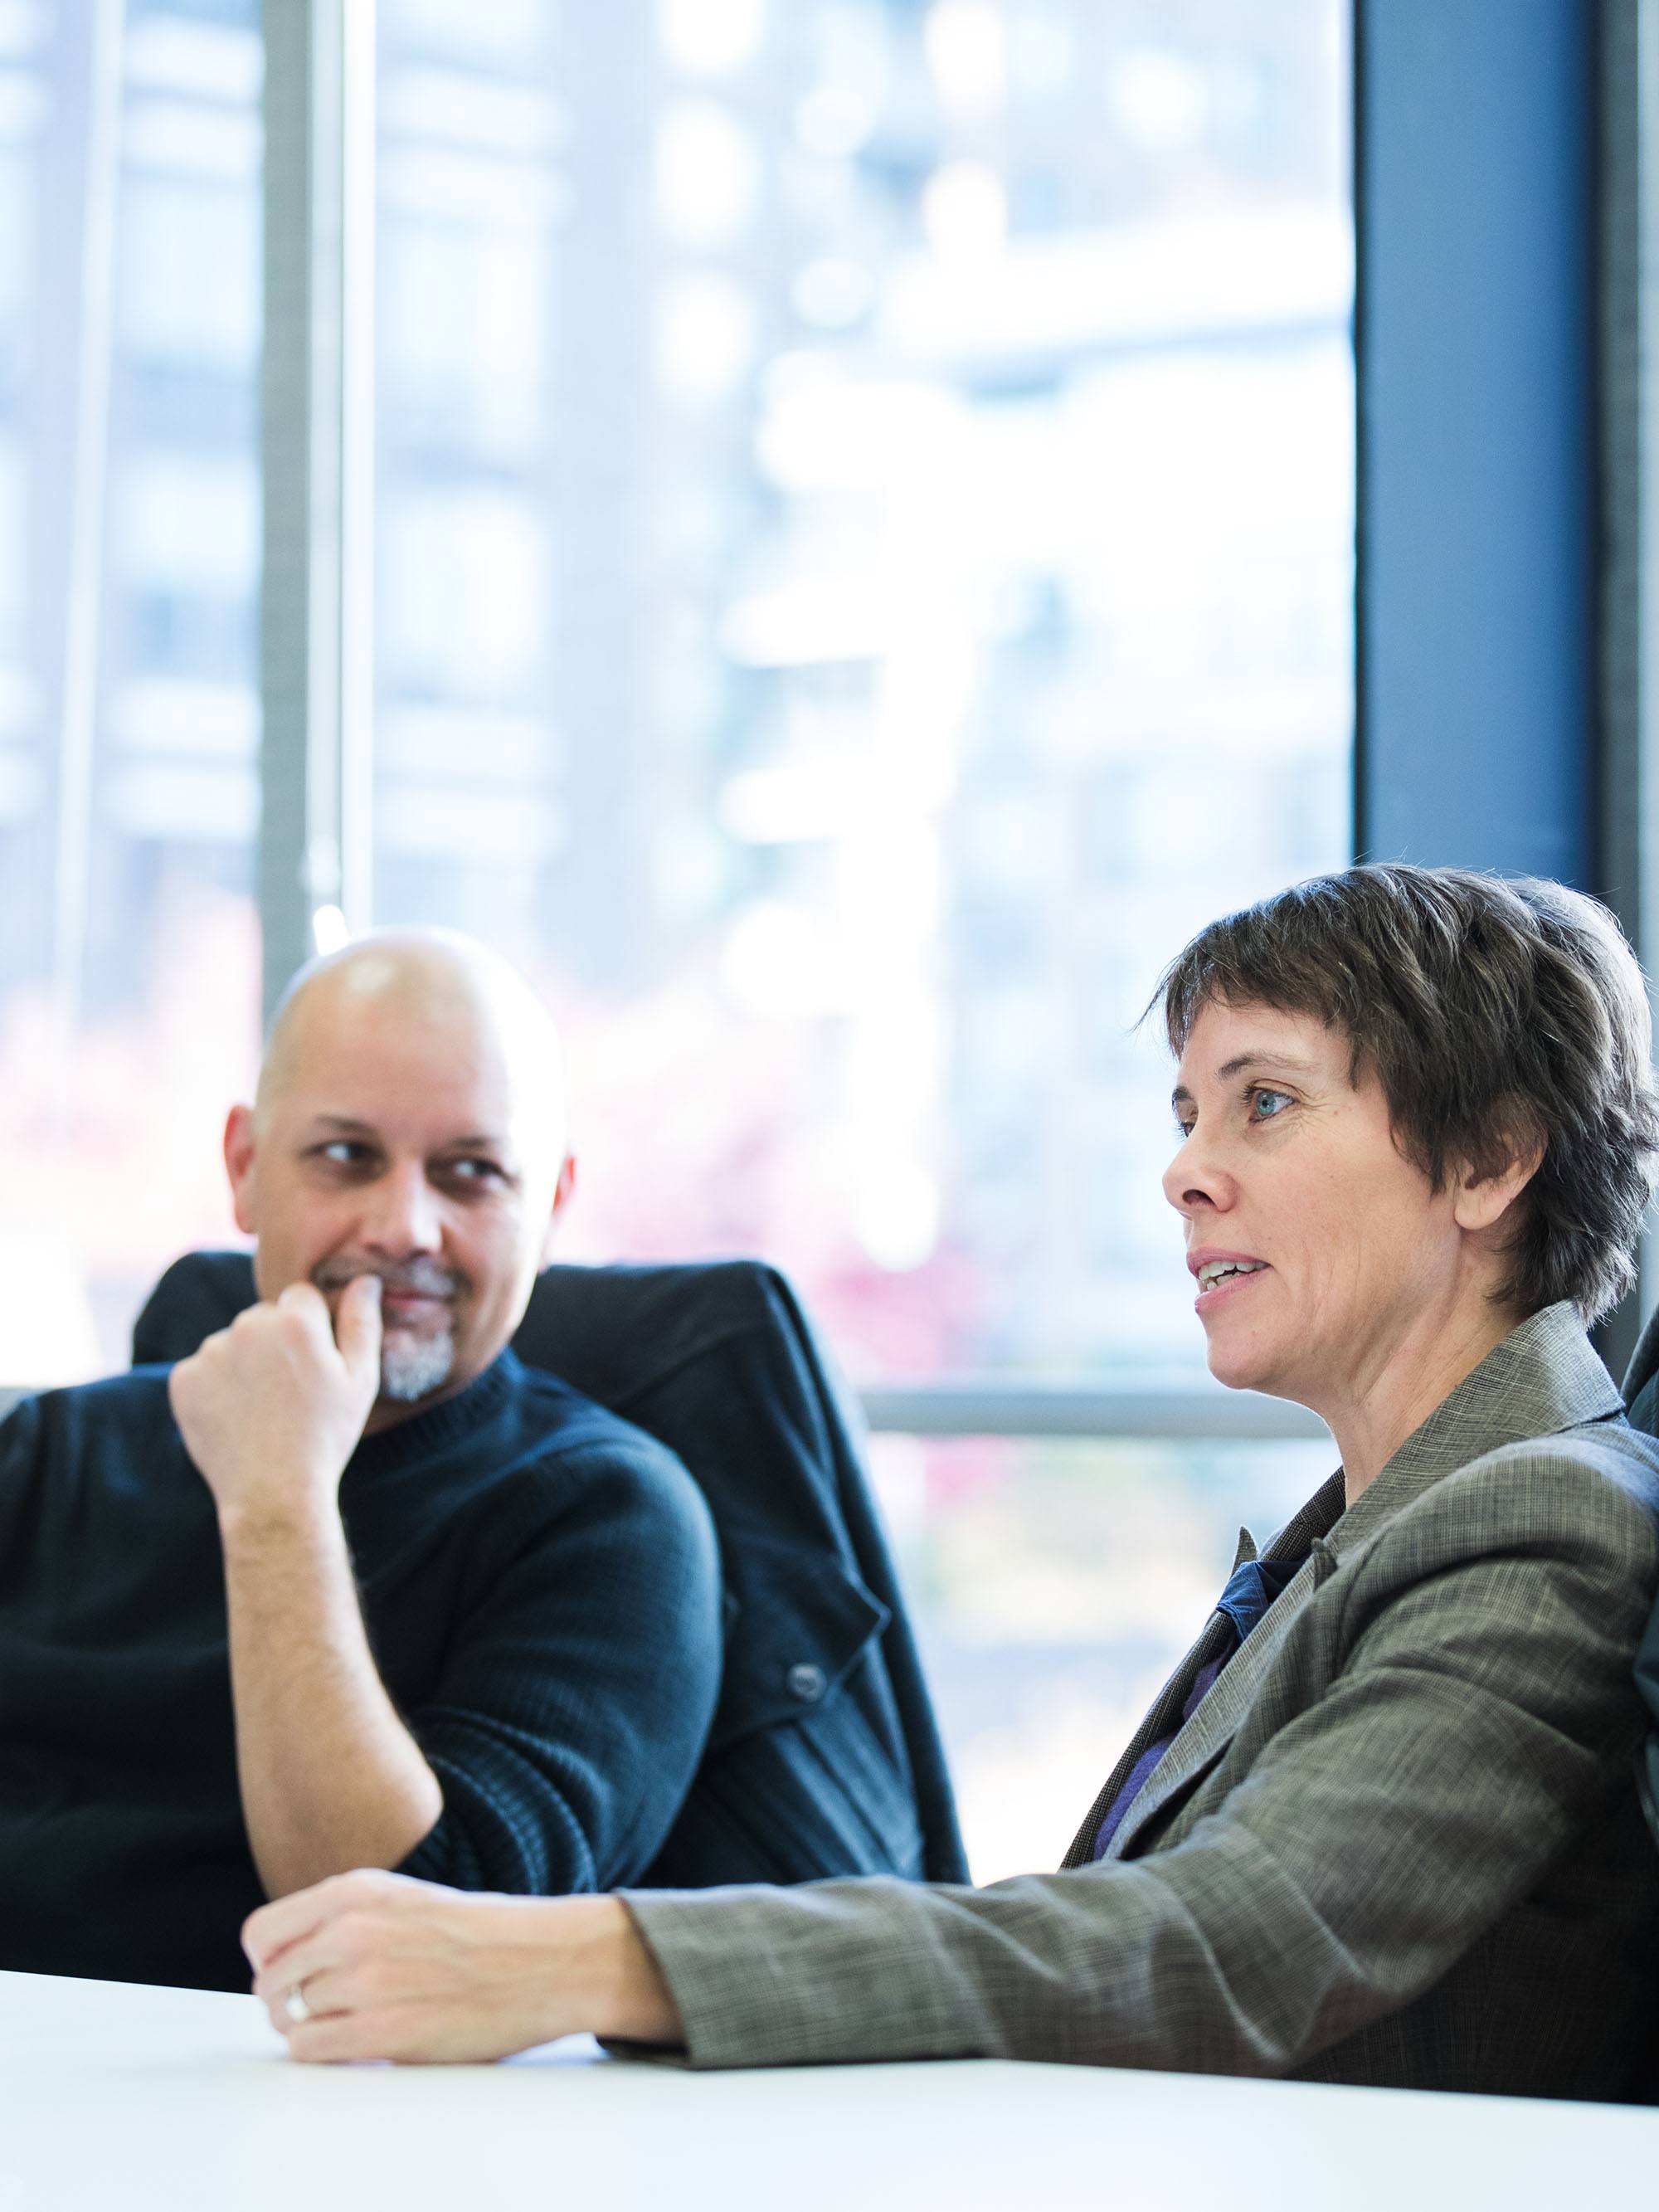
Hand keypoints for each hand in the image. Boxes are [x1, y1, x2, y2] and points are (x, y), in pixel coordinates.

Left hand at [169, 1277, 382, 1525]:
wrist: (273, 1495)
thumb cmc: (326, 1437)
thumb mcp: (360, 1380)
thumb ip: (362, 1322)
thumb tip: (363, 1279)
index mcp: (295, 1321)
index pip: (301, 1298)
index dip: (312, 1331)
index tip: (314, 1366)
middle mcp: (248, 1326)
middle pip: (264, 1317)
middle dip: (275, 1342)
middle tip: (289, 1392)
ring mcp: (210, 1352)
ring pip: (233, 1343)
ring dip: (245, 1364)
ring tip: (262, 1409)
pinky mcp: (182, 1380)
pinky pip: (203, 1369)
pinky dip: (216, 1388)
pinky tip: (236, 1417)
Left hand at [244, 1869, 677, 2062]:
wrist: (542, 1960)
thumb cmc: (480, 1932)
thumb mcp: (403, 1898)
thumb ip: (345, 1917)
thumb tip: (287, 1956)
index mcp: (357, 1891)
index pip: (262, 1932)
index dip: (267, 1961)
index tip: (286, 1974)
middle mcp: (352, 1931)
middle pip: (269, 1981)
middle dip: (284, 2001)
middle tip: (317, 2009)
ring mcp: (366, 1982)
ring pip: (288, 2018)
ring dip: (307, 2028)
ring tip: (345, 2026)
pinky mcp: (383, 2032)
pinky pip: (310, 2050)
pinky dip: (322, 2053)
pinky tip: (354, 2044)